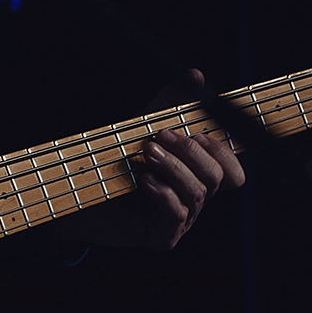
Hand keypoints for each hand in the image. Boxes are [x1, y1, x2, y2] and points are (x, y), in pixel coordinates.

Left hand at [62, 70, 245, 249]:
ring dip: (174, 167)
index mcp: (198, 175)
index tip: (200, 131)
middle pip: (217, 176)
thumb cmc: (117, 158)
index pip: (232, 170)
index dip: (226, 151)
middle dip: (190, 151)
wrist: (79, 191)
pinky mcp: (163, 236)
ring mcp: (182, 220)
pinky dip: (163, 192)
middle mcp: (195, 198)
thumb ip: (172, 101)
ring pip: (198, 192)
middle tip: (160, 136)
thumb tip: (196, 76)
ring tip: (146, 152)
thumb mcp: (146, 123)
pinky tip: (144, 180)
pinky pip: (177, 214)